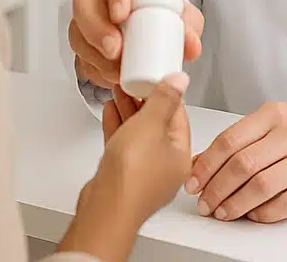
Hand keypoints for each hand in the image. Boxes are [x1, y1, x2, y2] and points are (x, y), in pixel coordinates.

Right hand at [68, 0, 203, 88]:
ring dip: (93, 55)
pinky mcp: (82, 37)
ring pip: (77, 30)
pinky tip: (107, 78)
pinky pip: (78, 53)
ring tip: (115, 73)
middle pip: (85, 3)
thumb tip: (191, 47)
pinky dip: (92, 68)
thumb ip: (190, 28)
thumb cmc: (163, 10)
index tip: (121, 16)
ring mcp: (88, 14)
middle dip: (96, 30)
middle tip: (115, 52)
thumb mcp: (182, 15)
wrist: (149, 17)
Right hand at [99, 73, 192, 217]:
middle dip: (143, 101)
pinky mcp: (123, 177)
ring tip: (119, 93)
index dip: (165, 93)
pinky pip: (123, 145)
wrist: (105, 208)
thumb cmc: (132, 176)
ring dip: (129, 112)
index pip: (178, 116)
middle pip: (157, 124)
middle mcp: (165, 167)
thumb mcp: (151, 124)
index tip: (154, 79)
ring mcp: (143, 174)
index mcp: (181, 156)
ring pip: (138, 135)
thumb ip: (164, 99)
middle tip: (133, 84)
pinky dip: (118, 127)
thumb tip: (179, 81)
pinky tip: (110, 112)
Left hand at [186, 104, 286, 223]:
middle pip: (243, 164)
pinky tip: (253, 216)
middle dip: (217, 188)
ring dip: (236, 204)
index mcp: (274, 114)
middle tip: (204, 203)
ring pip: (262, 185)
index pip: (231, 139)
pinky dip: (265, 213)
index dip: (207, 164)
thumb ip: (240, 140)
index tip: (193, 181)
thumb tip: (202, 161)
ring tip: (223, 213)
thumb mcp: (273, 124)